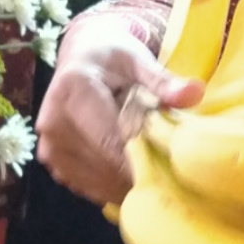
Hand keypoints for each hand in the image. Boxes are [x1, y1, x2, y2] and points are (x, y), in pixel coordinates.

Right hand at [36, 17, 202, 205]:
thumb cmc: (113, 59)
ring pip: (97, 181)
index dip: (143, 159)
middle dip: (138, 172)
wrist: (82, 59)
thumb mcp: (139, 61)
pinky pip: (87, 185)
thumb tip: (195, 93)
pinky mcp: (51, 161)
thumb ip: (164, 81)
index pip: (111, 139)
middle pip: (104, 165)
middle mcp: (53, 121)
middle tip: (169, 174)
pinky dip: (111, 184)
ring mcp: (48, 145)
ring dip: (125, 183)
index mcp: (73, 91)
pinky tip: (127, 172)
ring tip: (150, 171)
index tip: (173, 171)